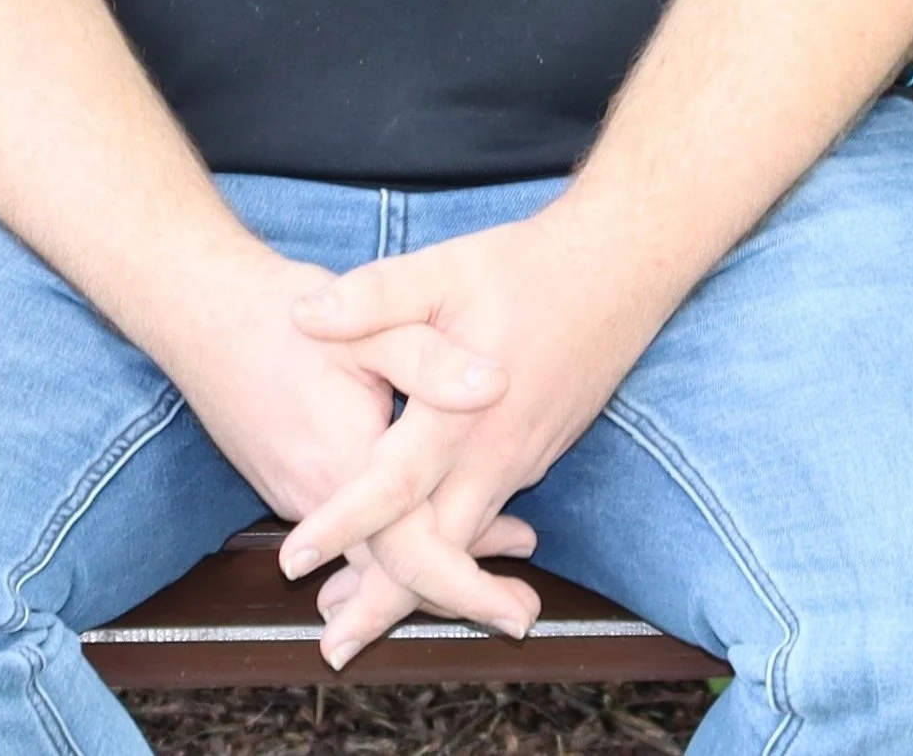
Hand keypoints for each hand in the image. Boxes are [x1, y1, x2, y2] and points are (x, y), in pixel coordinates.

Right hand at [152, 245, 543, 644]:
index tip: (517, 613)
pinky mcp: (287, 483)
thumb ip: (431, 359)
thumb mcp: (366, 324)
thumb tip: (497, 384)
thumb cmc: (280, 314)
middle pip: (395, 572)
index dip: (469, 587)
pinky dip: (394, 537)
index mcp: (344, 465)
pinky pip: (348, 533)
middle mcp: (315, 499)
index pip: (412, 554)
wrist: (199, 310)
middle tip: (522, 611)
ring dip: (432, 558)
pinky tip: (434, 515)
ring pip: (372, 554)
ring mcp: (295, 496)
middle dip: (461, 593)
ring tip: (502, 551)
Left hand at [276, 201, 666, 663]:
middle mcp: (494, 454)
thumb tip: (304, 316)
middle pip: (435, 552)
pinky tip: (425, 554)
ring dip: (416, 586)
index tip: (294, 561)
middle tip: (332, 643)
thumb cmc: (526, 268)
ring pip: (462, 544)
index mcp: (462, 413)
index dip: (343, 525)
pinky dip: (451, 551)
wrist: (618, 274)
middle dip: (383, 602)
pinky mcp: (534, 456)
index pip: (394, 487)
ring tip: (358, 614)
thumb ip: (374, 297)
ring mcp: (520, 462)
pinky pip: (485, 520)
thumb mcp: (442, 269)